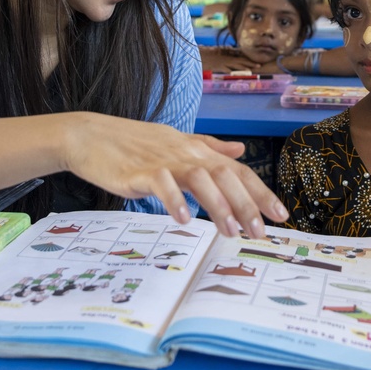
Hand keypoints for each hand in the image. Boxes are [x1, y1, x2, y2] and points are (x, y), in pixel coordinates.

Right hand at [61, 113, 287, 237]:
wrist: (88, 135)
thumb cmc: (133, 143)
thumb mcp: (176, 142)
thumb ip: (210, 147)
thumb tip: (240, 150)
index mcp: (196, 149)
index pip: (237, 171)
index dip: (261, 192)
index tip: (281, 216)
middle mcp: (185, 153)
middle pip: (225, 176)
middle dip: (247, 204)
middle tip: (261, 233)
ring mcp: (162, 161)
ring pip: (199, 178)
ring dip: (218, 205)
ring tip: (230, 231)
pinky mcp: (137, 172)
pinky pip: (160, 184)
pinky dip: (174, 200)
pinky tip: (184, 220)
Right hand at [200, 47, 260, 72]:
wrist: (198, 54)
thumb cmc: (207, 55)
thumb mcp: (217, 52)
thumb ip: (224, 51)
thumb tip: (230, 48)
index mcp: (228, 56)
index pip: (241, 58)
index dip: (249, 60)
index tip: (257, 62)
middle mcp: (227, 59)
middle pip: (241, 61)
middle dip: (250, 63)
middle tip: (259, 65)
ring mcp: (223, 63)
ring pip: (236, 66)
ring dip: (244, 69)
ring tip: (251, 71)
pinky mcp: (218, 66)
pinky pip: (226, 70)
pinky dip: (231, 73)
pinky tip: (236, 75)